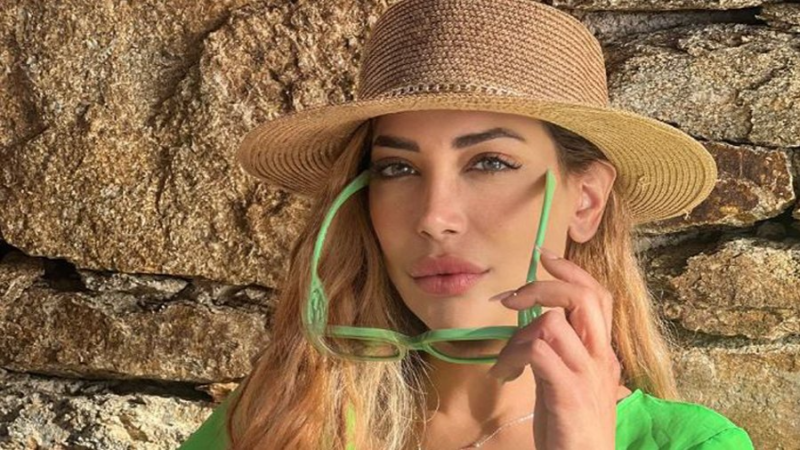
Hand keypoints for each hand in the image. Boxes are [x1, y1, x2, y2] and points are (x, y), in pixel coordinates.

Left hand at [487, 246, 620, 449]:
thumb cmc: (572, 427)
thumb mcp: (570, 381)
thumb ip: (560, 350)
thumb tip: (534, 325)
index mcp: (602, 351)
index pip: (598, 295)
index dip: (571, 270)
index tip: (543, 256)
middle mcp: (600, 357)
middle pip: (582, 296)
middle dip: (542, 286)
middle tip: (510, 299)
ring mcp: (586, 374)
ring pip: (552, 322)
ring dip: (516, 336)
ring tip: (504, 362)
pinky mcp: (568, 392)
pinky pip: (537, 351)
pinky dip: (513, 356)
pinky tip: (505, 376)